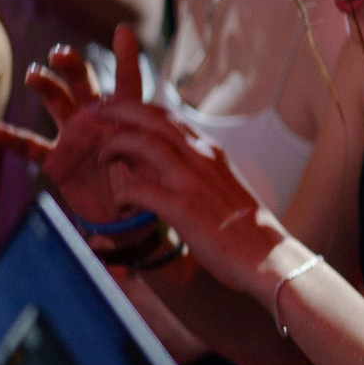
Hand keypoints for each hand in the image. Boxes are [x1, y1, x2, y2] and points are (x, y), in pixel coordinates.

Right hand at [0, 27, 152, 225]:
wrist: (124, 213)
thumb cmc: (144, 182)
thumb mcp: (155, 165)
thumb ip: (154, 149)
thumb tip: (161, 140)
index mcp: (124, 115)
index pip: (128, 81)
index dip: (127, 57)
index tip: (123, 30)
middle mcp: (95, 118)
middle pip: (82, 83)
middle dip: (71, 66)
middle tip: (61, 54)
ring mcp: (72, 136)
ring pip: (56, 104)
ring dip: (46, 88)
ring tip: (35, 75)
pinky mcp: (56, 160)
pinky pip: (30, 147)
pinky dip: (12, 139)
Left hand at [84, 98, 285, 293]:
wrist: (270, 258)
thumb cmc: (248, 229)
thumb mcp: (224, 186)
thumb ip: (198, 172)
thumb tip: (169, 169)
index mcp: (212, 151)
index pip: (168, 116)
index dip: (137, 107)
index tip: (115, 106)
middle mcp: (202, 156)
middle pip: (151, 118)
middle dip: (117, 109)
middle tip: (93, 110)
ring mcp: (191, 181)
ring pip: (141, 143)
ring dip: (114, 145)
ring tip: (102, 156)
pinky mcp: (182, 208)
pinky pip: (138, 189)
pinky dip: (122, 193)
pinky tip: (120, 204)